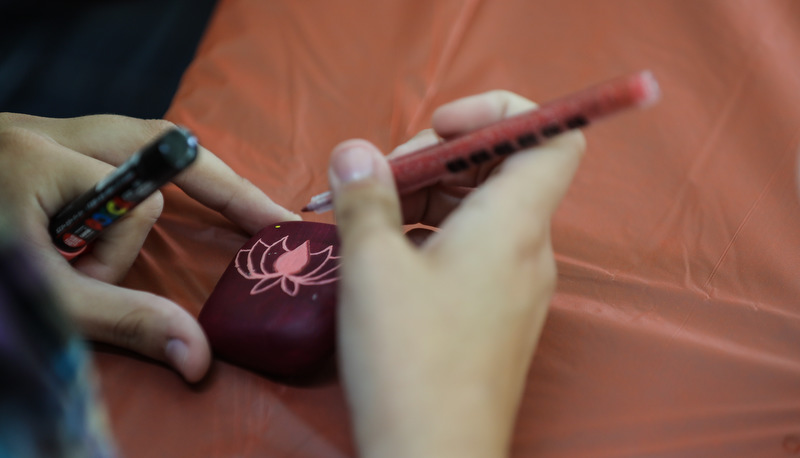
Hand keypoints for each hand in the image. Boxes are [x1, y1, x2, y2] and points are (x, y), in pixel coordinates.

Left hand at [0, 113, 298, 381]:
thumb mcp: (34, 294)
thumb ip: (118, 322)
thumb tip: (198, 356)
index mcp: (37, 158)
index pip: (133, 203)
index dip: (140, 249)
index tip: (226, 243)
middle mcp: (43, 133)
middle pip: (160, 139)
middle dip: (211, 183)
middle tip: (257, 217)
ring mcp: (35, 134)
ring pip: (132, 146)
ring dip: (145, 202)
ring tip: (141, 244)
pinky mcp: (29, 147)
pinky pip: (104, 157)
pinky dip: (120, 197)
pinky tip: (112, 228)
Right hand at [329, 91, 584, 456]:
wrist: (435, 457)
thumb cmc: (410, 360)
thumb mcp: (373, 265)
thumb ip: (366, 196)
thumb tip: (356, 152)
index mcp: (513, 222)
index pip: (552, 133)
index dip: (500, 111)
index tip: (439, 127)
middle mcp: (528, 249)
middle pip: (502, 168)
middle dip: (438, 158)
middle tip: (376, 179)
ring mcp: (517, 286)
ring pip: (481, 212)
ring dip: (426, 199)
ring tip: (365, 218)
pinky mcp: (498, 316)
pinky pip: (473, 251)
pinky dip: (432, 237)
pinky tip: (384, 257)